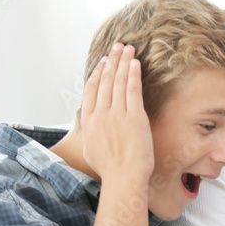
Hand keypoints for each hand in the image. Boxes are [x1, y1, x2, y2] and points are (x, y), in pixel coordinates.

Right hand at [81, 42, 153, 185]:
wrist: (123, 178)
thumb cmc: (110, 170)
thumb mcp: (90, 149)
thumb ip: (90, 131)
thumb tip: (91, 123)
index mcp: (89, 121)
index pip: (92, 89)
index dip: (98, 73)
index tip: (103, 62)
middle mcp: (101, 114)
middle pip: (105, 80)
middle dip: (111, 61)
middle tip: (117, 47)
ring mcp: (117, 115)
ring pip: (118, 82)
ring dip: (123, 62)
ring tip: (127, 49)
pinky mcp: (135, 117)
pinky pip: (133, 90)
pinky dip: (133, 74)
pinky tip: (135, 63)